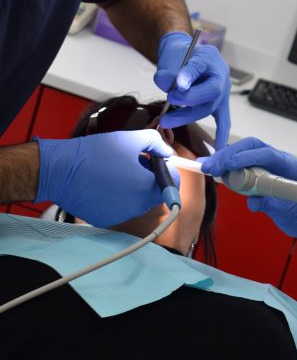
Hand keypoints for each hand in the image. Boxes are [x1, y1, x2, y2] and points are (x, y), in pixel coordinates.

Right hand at [35, 130, 176, 227]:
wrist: (61, 170)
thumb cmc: (96, 153)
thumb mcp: (131, 139)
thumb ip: (157, 143)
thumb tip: (167, 153)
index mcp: (148, 187)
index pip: (173, 184)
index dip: (167, 170)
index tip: (157, 162)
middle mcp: (138, 206)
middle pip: (155, 193)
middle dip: (150, 179)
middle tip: (135, 164)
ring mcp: (121, 215)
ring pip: (138, 201)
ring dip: (134, 189)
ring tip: (117, 173)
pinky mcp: (106, 220)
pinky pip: (121, 208)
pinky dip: (118, 198)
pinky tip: (105, 185)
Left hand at [154, 32, 230, 150]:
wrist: (186, 57)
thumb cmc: (180, 55)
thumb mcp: (172, 57)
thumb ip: (168, 71)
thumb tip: (163, 82)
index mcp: (210, 59)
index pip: (200, 68)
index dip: (189, 77)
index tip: (176, 85)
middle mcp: (221, 77)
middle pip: (209, 93)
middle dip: (187, 101)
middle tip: (169, 101)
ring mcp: (222, 93)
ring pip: (208, 109)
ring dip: (186, 117)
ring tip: (166, 120)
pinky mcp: (220, 106)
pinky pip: (224, 120)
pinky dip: (221, 134)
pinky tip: (219, 149)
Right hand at [199, 137, 296, 253]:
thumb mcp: (289, 213)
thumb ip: (271, 205)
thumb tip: (253, 201)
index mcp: (290, 166)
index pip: (267, 154)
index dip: (246, 157)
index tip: (227, 165)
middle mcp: (280, 161)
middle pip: (251, 147)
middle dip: (230, 154)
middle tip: (211, 167)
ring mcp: (270, 166)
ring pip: (246, 153)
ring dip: (227, 159)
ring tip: (210, 168)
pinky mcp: (262, 174)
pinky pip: (244, 165)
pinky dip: (230, 168)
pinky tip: (219, 173)